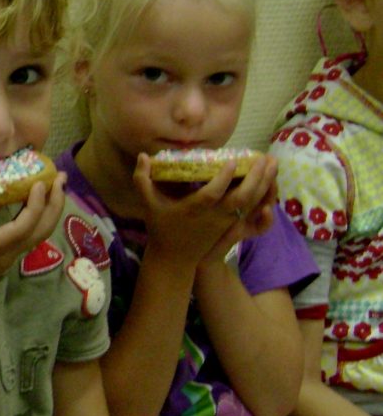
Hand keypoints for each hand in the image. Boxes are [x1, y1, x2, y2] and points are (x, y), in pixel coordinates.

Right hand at [0, 172, 67, 318]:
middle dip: (55, 204)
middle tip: (61, 177)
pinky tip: (34, 204)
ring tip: (55, 186)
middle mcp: (7, 254)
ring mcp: (9, 258)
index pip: (24, 227)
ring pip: (40, 235)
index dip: (36, 205)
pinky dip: (38, 218)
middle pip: (43, 230)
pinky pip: (30, 237)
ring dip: (50, 210)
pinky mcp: (7, 259)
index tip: (40, 182)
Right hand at [133, 152, 276, 264]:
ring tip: (273, 164)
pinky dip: (262, 197)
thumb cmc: (162, 228)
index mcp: (193, 210)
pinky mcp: (232, 225)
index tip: (233, 161)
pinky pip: (252, 210)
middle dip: (255, 178)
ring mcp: (225, 222)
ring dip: (264, 184)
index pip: (211, 194)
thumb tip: (142, 156)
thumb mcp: (148, 204)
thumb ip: (142, 180)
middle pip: (240, 198)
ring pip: (250, 204)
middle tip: (263, 157)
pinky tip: (269, 183)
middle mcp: (213, 216)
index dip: (223, 179)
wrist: (175, 258)